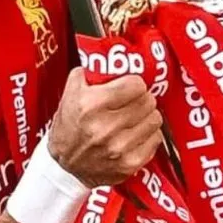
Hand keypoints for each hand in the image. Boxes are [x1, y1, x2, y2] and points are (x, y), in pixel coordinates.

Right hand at [48, 68, 162, 187]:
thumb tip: (111, 56)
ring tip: (135, 117)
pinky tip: (136, 133)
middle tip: (135, 100)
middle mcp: (105, 127)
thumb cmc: (70, 126)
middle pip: (148, 101)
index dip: (134, 83)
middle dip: (143, 98)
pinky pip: (156, 139)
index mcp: (90, 105)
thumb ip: (90, 70)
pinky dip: (149, 135)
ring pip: (155, 119)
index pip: (136, 85)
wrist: (65, 166)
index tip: (131, 86)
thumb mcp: (71, 92)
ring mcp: (118, 148)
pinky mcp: (129, 164)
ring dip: (147, 116)